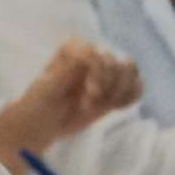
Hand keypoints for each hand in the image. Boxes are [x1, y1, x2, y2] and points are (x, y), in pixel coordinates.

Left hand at [0, 38, 143, 162]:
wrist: (42, 124)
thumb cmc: (38, 104)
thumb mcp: (46, 89)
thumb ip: (66, 70)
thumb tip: (88, 53)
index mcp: (74, 50)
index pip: (98, 52)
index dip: (99, 71)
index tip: (90, 92)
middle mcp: (92, 57)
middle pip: (117, 62)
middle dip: (108, 86)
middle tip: (87, 104)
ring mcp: (105, 73)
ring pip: (131, 71)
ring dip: (120, 92)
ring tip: (103, 106)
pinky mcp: (114, 89)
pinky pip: (136, 86)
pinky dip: (131, 97)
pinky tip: (117, 107)